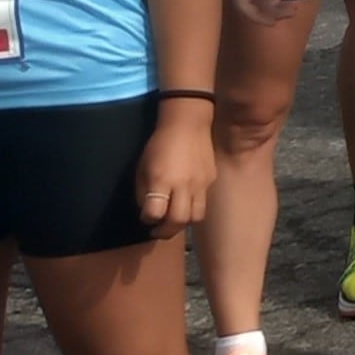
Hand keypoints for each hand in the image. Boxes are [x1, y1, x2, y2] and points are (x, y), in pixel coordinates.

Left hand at [135, 114, 213, 235]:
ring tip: (174, 219)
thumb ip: (144, 192)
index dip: (148, 219)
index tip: (146, 217)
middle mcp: (183, 185)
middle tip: (158, 230)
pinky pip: (203, 202)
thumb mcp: (142, 168)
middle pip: (178, 221)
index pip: (155, 213)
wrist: (188, 124)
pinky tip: (185, 201)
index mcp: (161, 180)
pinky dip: (192, 207)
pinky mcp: (211, 180)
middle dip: (166, 230)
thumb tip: (149, 211)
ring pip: (195, 217)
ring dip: (183, 222)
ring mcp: (201, 184)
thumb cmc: (158, 145)